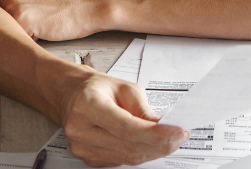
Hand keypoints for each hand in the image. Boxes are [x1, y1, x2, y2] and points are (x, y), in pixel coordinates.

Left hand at [0, 0, 101, 40]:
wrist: (88, 4)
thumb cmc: (63, 0)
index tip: (7, 18)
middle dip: (0, 27)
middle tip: (24, 24)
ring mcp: (12, 1)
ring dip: (12, 34)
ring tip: (35, 26)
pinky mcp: (22, 19)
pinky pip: (12, 39)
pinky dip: (23, 41)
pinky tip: (40, 32)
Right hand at [58, 69, 188, 166]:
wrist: (72, 96)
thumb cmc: (97, 88)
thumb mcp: (124, 88)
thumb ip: (144, 110)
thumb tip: (164, 128)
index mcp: (88, 105)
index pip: (126, 128)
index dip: (155, 135)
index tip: (177, 132)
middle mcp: (81, 129)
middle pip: (128, 147)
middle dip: (160, 144)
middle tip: (179, 137)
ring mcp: (82, 147)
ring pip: (126, 158)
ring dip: (152, 151)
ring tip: (169, 140)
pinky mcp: (88, 158)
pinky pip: (120, 161)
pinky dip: (139, 154)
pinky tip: (150, 144)